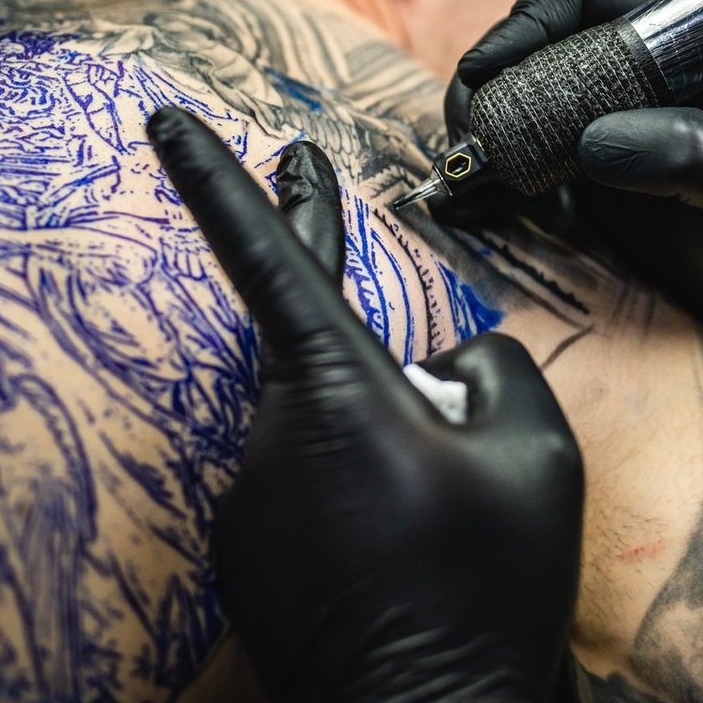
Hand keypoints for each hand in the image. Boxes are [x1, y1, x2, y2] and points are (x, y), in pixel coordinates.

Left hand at [147, 107, 583, 702]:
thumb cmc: (487, 583)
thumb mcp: (537, 449)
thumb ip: (489, 366)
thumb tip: (438, 368)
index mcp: (338, 391)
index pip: (267, 259)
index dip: (219, 181)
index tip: (165, 119)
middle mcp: (270, 434)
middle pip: (301, 324)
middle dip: (307, 237)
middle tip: (305, 161)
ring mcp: (247, 497)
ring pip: (316, 412)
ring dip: (372, 422)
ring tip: (442, 501)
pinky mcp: (242, 548)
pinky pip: (299, 474)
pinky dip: (349, 477)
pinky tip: (400, 535)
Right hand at [446, 0, 702, 328]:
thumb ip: (687, 155)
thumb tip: (594, 142)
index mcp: (663, 39)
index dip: (525, 18)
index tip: (493, 72)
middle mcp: (615, 69)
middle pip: (518, 45)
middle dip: (485, 91)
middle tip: (479, 148)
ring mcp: (585, 119)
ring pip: (501, 104)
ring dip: (486, 148)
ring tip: (511, 201)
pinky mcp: (566, 172)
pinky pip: (505, 163)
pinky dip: (490, 188)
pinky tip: (514, 218)